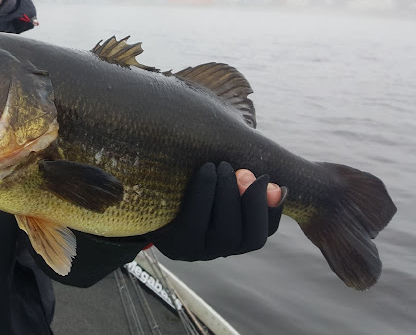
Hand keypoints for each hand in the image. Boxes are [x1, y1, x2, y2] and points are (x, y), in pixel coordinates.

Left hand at [148, 161, 286, 260]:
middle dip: (250, 200)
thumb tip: (278, 186)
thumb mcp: (216, 180)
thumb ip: (245, 181)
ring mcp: (196, 253)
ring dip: (228, 195)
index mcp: (233, 239)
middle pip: (248, 238)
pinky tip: (205, 172)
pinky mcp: (174, 245)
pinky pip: (195, 223)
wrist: (141, 195)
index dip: (271, 210)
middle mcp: (217, 251)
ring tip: (221, 167)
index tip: (272, 182)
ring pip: (226, 233)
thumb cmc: (186, 183)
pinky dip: (204, 194)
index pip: (262, 233)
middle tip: (239, 169)